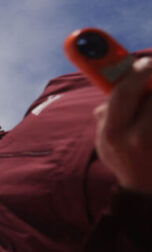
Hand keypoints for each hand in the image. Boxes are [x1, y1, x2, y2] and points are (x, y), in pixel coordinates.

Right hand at [94, 56, 151, 194]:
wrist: (146, 191)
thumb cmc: (124, 159)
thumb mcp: (105, 140)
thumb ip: (107, 114)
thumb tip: (115, 83)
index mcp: (113, 133)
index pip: (124, 92)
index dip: (135, 71)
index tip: (143, 60)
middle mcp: (138, 137)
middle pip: (151, 94)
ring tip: (150, 107)